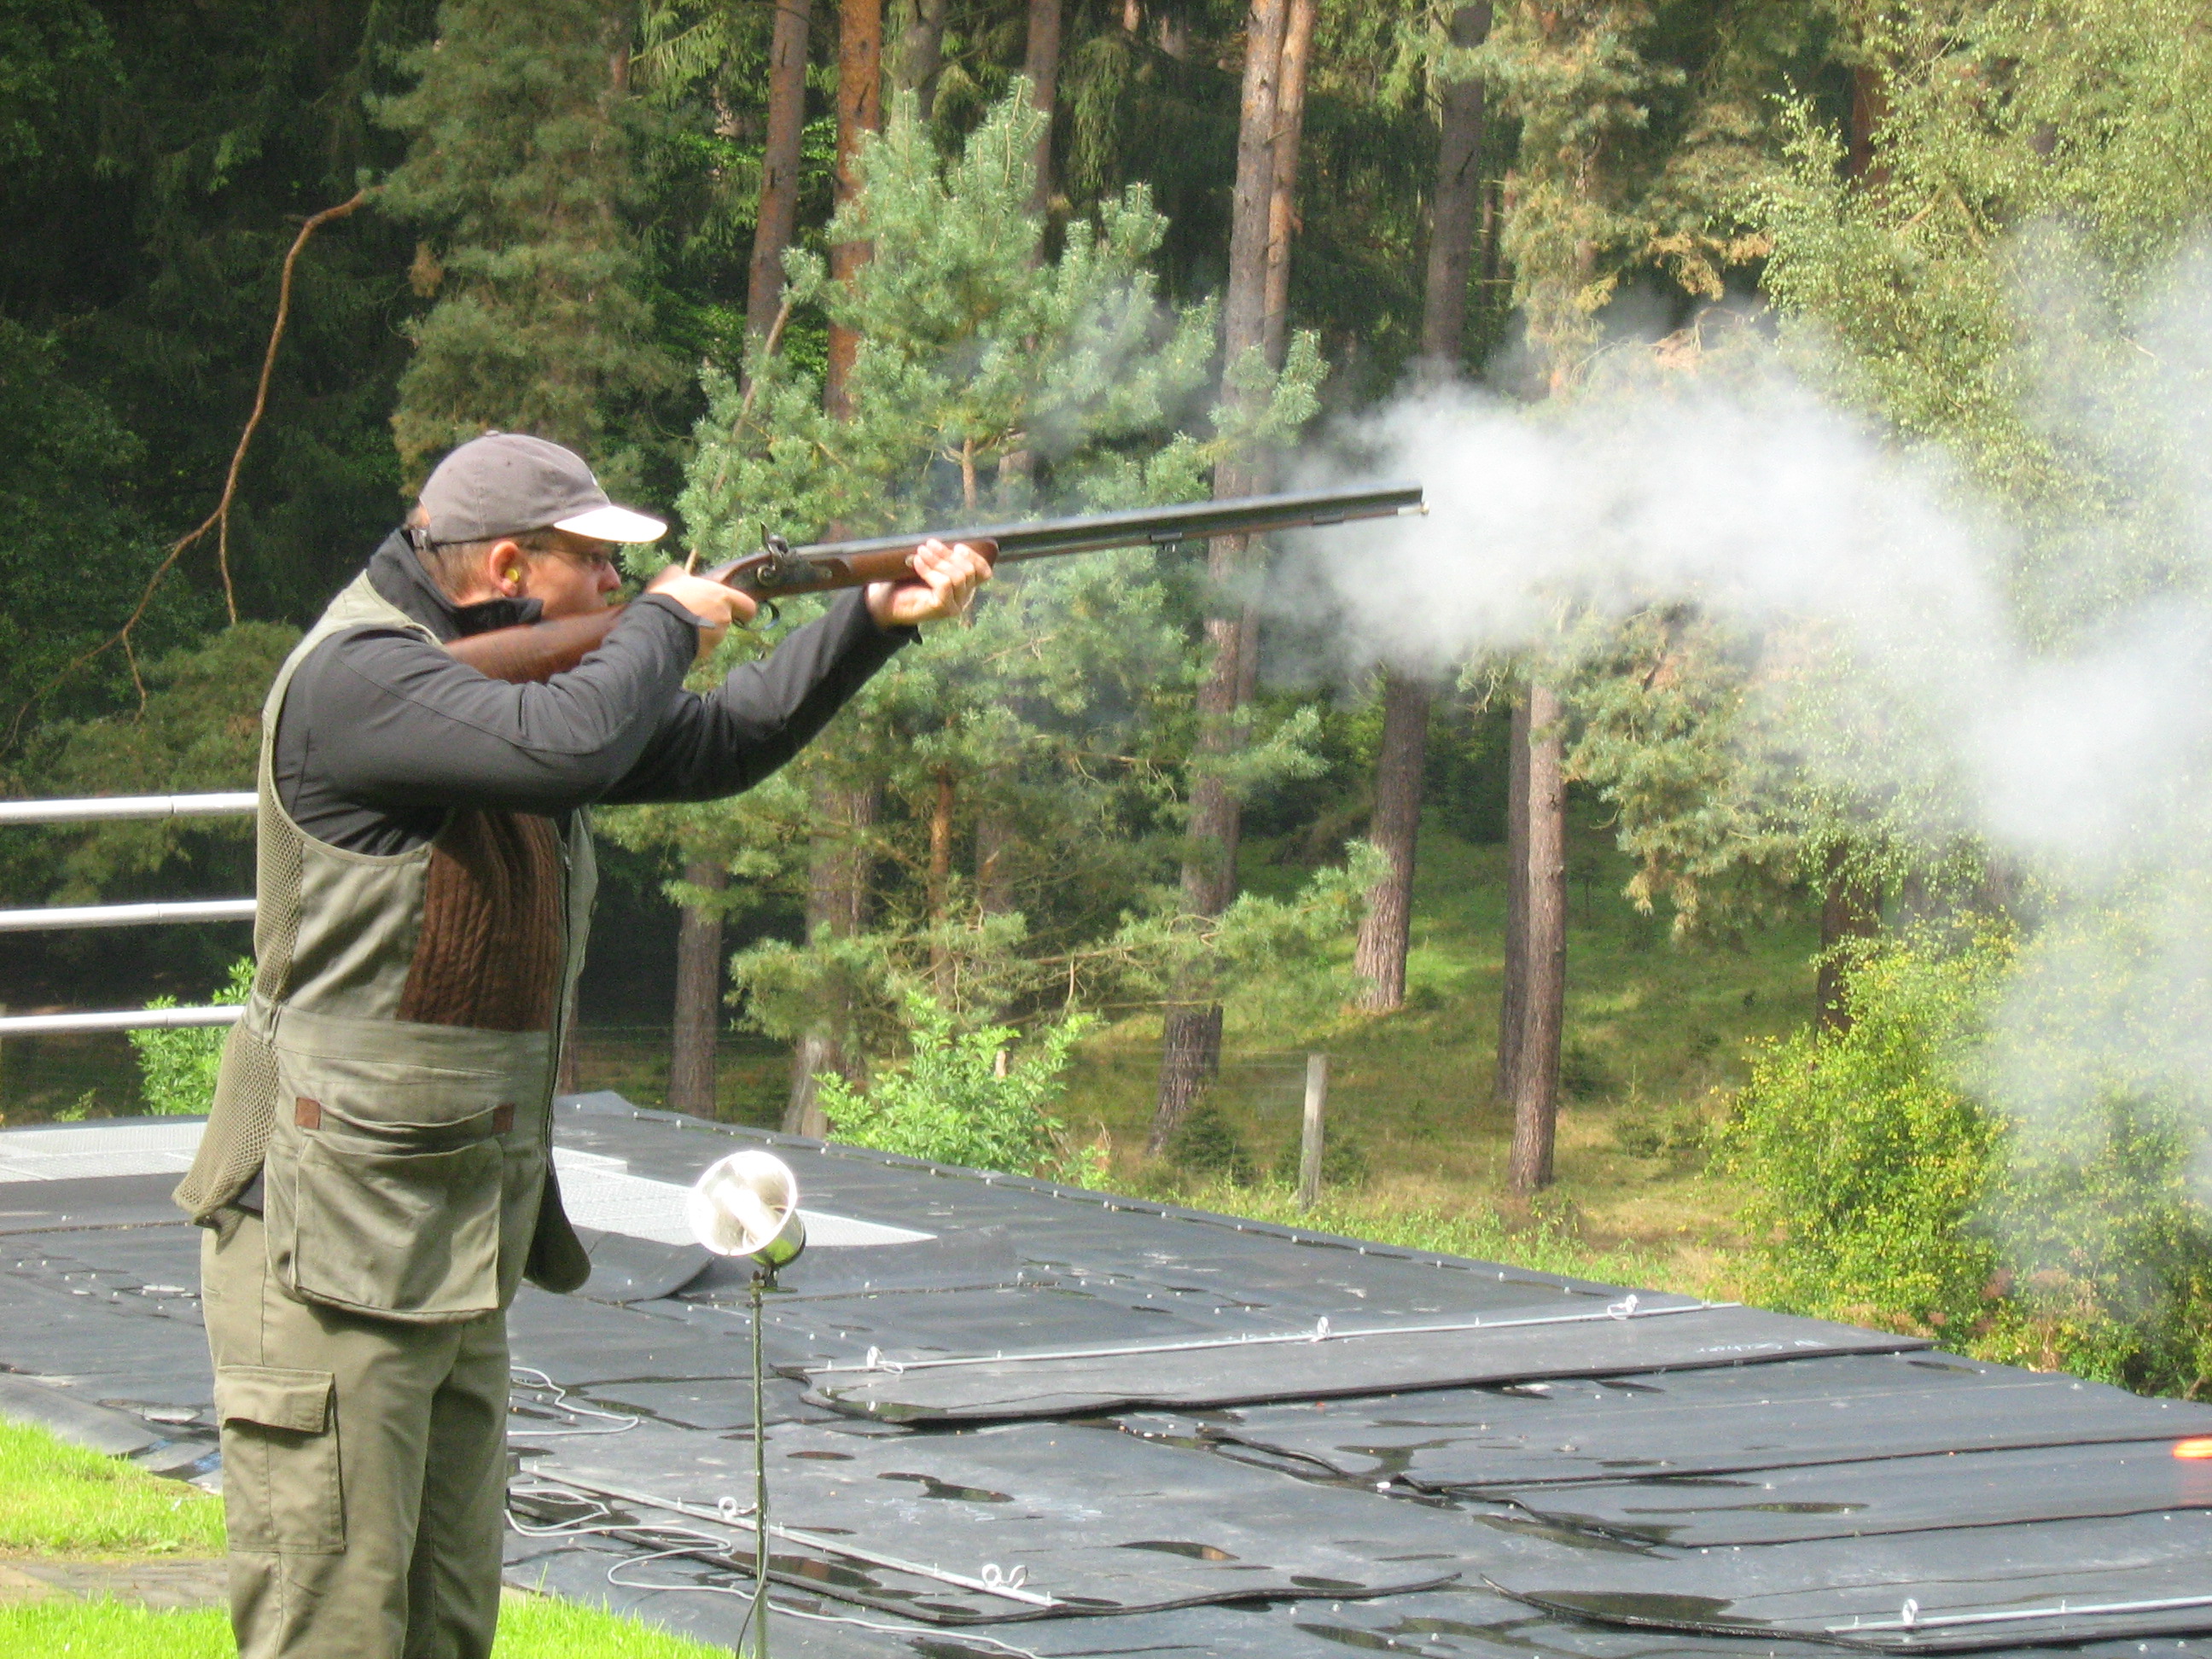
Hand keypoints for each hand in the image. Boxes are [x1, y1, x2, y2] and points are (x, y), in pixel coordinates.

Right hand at [646, 567, 758, 662]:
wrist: (657, 626)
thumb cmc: (668, 595)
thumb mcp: (673, 575)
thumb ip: (684, 576)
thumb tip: (683, 575)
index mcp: (723, 597)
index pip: (749, 606)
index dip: (744, 610)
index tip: (739, 612)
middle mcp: (725, 619)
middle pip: (727, 620)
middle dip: (714, 619)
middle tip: (695, 614)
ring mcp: (716, 638)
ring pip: (714, 635)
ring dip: (703, 631)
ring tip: (681, 626)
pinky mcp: (704, 653)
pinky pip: (702, 648)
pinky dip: (693, 644)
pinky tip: (678, 638)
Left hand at [865, 539, 991, 628]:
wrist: (885, 604)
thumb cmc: (905, 583)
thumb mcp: (928, 567)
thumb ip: (941, 558)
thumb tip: (942, 541)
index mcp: (964, 587)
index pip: (984, 573)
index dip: (974, 557)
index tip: (956, 546)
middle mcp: (963, 598)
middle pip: (969, 571)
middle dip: (948, 554)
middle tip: (929, 545)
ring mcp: (954, 605)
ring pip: (957, 577)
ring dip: (938, 560)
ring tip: (920, 551)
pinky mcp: (942, 609)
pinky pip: (944, 584)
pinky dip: (930, 570)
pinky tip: (917, 562)